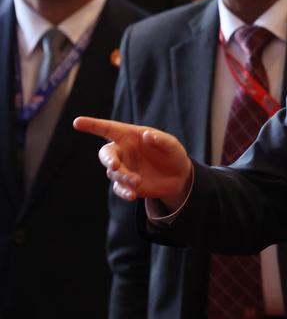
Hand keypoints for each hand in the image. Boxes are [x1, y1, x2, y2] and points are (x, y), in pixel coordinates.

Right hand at [73, 117, 192, 209]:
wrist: (178, 177)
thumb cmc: (171, 154)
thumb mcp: (171, 145)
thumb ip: (160, 140)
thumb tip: (147, 135)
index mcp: (129, 136)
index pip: (108, 129)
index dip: (93, 125)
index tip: (77, 122)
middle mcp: (122, 151)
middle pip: (107, 154)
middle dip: (108, 160)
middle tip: (115, 166)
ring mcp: (122, 168)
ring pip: (113, 173)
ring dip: (123, 177)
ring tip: (138, 182)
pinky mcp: (126, 184)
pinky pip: (119, 188)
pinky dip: (124, 191)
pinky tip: (132, 195)